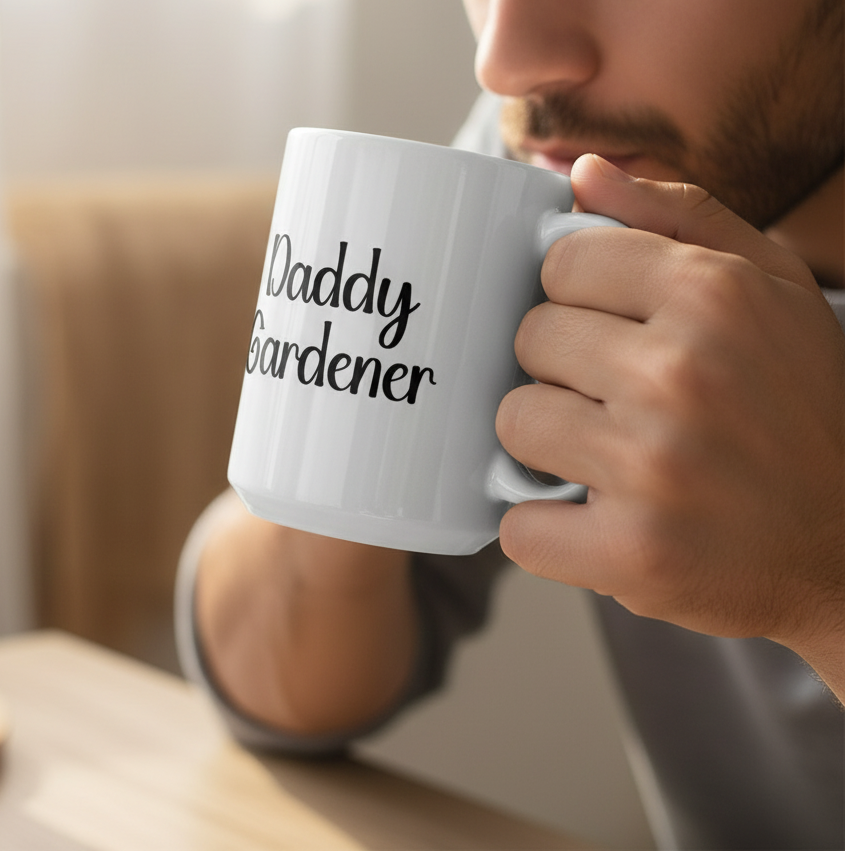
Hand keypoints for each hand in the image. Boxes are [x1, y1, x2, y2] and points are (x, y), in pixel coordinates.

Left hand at [497, 155, 844, 679]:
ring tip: (609, 456)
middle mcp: (680, 372)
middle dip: (562, 368)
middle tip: (616, 399)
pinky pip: (519, 527)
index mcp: (714, 294)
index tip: (609, 330)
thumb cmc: (806, 406)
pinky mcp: (632, 553)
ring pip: (514, 423)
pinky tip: (595, 520)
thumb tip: (581, 174)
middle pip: (531, 338)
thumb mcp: (772, 288)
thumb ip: (677, 217)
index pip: (561, 262)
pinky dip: (545, 529)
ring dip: (549, 444)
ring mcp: (653, 466)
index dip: (577, 298)